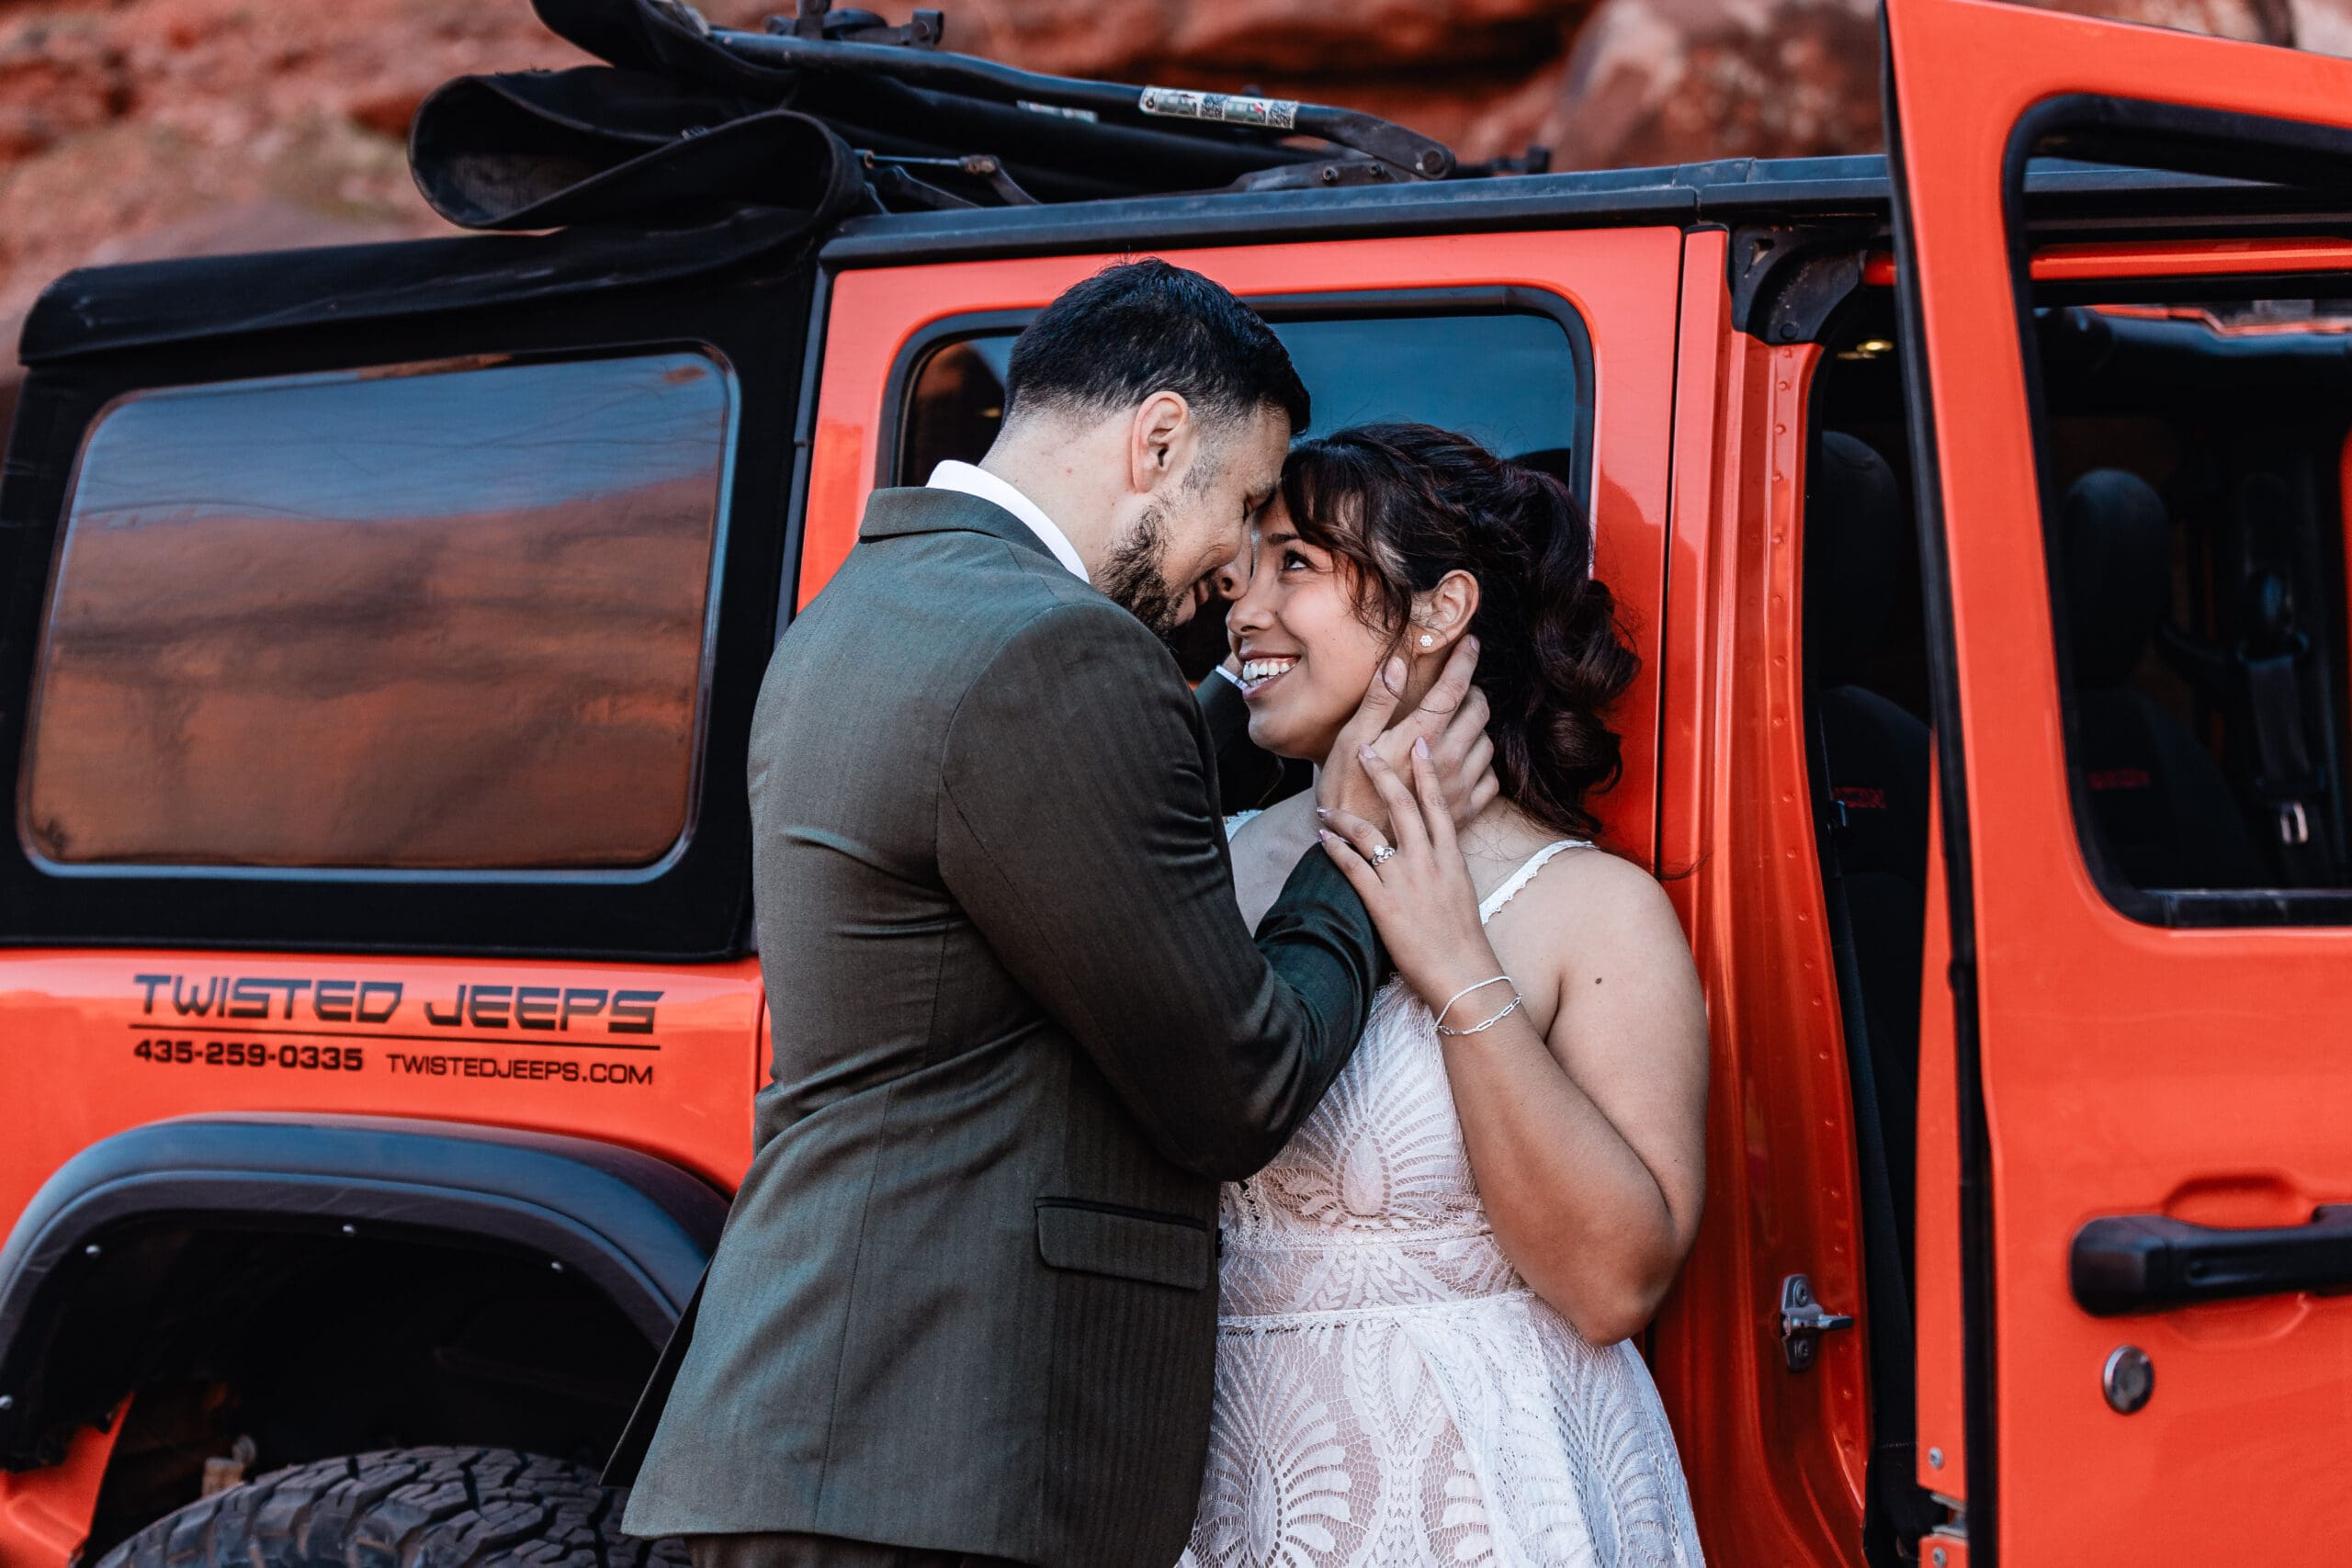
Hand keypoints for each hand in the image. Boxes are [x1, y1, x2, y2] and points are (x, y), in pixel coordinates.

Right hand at [1315, 637, 1497, 834]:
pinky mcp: (1467, 811)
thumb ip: (1379, 700)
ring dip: (1476, 728)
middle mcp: (1448, 759)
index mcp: (1421, 737)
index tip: (1471, 642)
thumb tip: (1398, 662)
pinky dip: (1482, 764)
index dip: (1465, 660)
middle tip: (1456, 690)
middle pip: (1479, 711)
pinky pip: (1492, 778)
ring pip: (1487, 743)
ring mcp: (1461, 787)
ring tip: (1456, 726)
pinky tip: (1464, 763)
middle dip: (1472, 692)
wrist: (1359, 851)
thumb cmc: (1346, 793)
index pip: (1454, 687)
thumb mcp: (1352, 741)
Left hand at [1317, 739, 1501, 1011]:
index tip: (1419, 742)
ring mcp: (1404, 882)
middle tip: (1364, 748)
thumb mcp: (1462, 890)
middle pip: (1403, 805)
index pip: (1438, 803)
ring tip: (1325, 807)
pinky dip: (1335, 850)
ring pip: (1370, 833)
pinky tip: (1322, 839)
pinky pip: (1354, 868)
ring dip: (1344, 816)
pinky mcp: (1383, 904)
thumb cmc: (1462, 938)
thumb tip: (1436, 845)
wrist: (1462, 974)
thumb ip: (1446, 863)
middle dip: (1382, 773)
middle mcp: (1428, 862)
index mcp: (1451, 857)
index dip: (1427, 771)